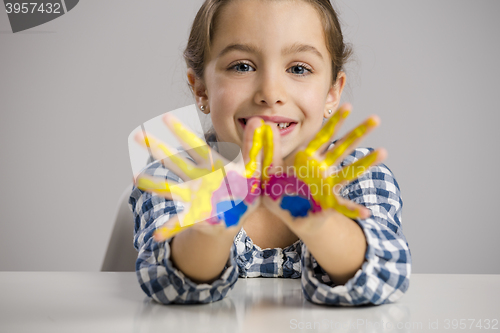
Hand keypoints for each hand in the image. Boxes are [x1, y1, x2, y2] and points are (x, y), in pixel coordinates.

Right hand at [134, 113, 268, 241]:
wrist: (241, 215)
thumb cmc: (246, 188)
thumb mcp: (254, 167)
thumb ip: (254, 146)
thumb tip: (258, 121)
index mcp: (212, 164)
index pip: (195, 144)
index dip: (181, 131)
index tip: (166, 117)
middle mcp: (198, 178)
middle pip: (175, 161)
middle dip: (158, 149)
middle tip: (139, 135)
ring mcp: (194, 196)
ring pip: (171, 188)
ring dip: (154, 184)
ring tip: (137, 179)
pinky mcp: (197, 215)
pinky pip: (181, 222)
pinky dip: (169, 229)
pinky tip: (157, 235)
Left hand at [260, 103, 386, 235]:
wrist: (280, 211)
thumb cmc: (276, 187)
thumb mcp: (268, 167)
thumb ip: (269, 149)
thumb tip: (266, 125)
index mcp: (308, 157)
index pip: (324, 135)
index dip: (336, 121)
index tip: (348, 106)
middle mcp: (322, 168)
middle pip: (343, 147)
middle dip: (358, 133)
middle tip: (376, 118)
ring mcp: (327, 184)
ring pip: (349, 171)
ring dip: (366, 162)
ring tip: (383, 151)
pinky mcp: (326, 202)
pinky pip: (341, 206)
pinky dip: (353, 210)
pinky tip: (366, 213)